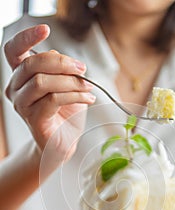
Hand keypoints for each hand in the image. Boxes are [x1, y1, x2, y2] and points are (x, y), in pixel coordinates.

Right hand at [4, 24, 95, 159]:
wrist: (63, 142)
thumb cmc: (64, 113)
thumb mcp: (66, 84)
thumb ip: (60, 69)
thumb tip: (61, 57)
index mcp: (21, 76)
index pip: (13, 51)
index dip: (26, 38)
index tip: (44, 29)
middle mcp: (15, 89)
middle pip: (32, 64)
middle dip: (62, 62)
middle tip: (82, 69)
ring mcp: (22, 105)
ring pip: (43, 82)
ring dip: (71, 81)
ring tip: (88, 87)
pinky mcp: (33, 119)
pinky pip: (53, 99)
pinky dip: (75, 95)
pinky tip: (88, 98)